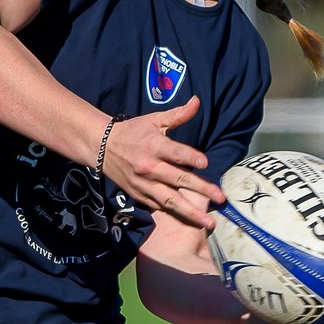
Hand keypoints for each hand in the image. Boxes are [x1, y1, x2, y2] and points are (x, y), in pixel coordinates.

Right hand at [103, 96, 223, 228]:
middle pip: (178, 180)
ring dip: (191, 212)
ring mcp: (144, 184)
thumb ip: (178, 115)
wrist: (103, 148)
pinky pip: (159, 206)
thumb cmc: (133, 132)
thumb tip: (197, 101)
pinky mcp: (139, 195)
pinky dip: (175, 214)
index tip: (205, 163)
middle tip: (220, 198)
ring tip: (208, 222)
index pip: (175, 152)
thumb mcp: (154, 120)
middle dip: (201, 189)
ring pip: (170, 201)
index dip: (190, 157)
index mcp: (154, 146)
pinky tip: (191, 221)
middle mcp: (149, 167)